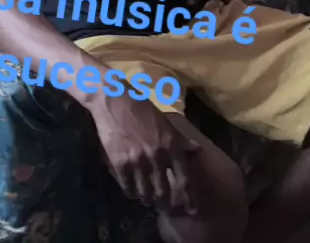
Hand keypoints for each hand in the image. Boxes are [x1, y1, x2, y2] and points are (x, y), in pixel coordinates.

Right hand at [91, 93, 199, 211]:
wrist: (113, 99)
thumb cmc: (141, 106)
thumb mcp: (165, 121)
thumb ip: (179, 139)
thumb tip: (196, 150)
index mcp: (171, 144)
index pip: (184, 178)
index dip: (189, 197)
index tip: (191, 209)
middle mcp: (156, 155)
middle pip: (164, 190)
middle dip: (166, 202)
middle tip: (165, 207)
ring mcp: (137, 161)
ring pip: (145, 192)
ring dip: (148, 199)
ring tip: (148, 199)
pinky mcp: (120, 163)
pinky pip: (128, 187)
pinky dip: (132, 192)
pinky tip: (133, 191)